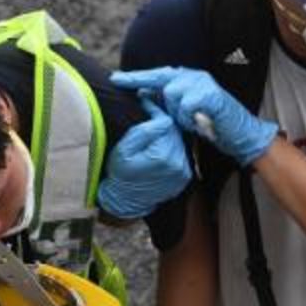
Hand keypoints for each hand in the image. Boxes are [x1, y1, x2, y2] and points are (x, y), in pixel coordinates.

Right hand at [98, 96, 191, 218]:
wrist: (125, 200)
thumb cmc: (121, 173)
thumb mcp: (125, 149)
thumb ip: (144, 131)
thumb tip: (161, 115)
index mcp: (163, 156)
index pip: (167, 123)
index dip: (156, 113)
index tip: (146, 106)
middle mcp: (178, 164)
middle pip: (175, 132)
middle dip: (163, 125)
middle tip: (149, 119)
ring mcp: (184, 172)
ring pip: (179, 142)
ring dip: (168, 137)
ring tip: (153, 138)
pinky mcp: (185, 177)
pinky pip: (181, 154)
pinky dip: (171, 150)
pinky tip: (159, 151)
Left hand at [112, 67, 277, 166]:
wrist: (239, 133)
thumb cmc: (209, 124)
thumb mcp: (183, 112)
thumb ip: (167, 103)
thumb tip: (142, 97)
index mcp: (186, 78)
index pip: (156, 74)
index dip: (135, 77)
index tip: (114, 79)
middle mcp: (193, 75)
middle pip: (161, 80)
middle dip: (145, 87)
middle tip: (134, 92)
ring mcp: (202, 82)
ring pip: (172, 95)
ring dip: (177, 114)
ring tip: (191, 121)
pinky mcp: (210, 93)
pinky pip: (186, 105)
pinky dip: (189, 118)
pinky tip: (198, 122)